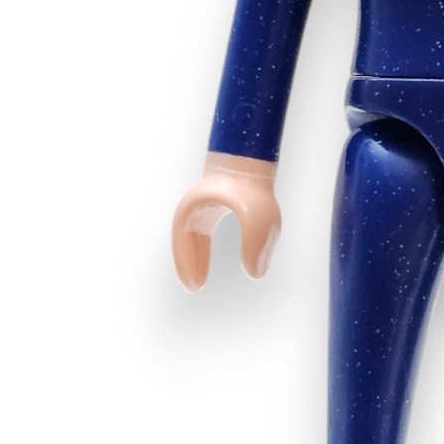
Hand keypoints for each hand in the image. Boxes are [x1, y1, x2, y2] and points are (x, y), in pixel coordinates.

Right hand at [171, 151, 281, 289]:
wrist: (254, 156)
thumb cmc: (253, 185)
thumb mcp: (259, 217)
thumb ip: (256, 244)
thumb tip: (255, 273)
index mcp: (196, 211)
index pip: (184, 242)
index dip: (187, 264)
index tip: (194, 287)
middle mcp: (196, 206)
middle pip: (185, 239)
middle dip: (188, 263)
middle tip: (194, 287)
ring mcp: (206, 203)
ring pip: (193, 235)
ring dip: (194, 255)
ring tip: (198, 280)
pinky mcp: (217, 201)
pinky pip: (202, 230)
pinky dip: (201, 247)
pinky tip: (207, 259)